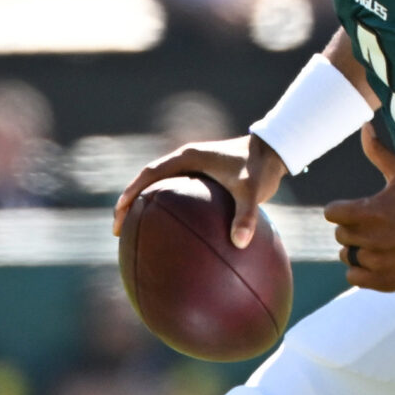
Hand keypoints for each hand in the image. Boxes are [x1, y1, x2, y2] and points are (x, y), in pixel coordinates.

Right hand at [112, 135, 287, 249]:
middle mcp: (186, 160)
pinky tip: (173, 234)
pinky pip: (178, 194)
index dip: (130, 193)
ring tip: (138, 232)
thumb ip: (246, 216)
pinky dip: (169, 210)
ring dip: (147, 206)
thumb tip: (240, 244)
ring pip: (161, 187)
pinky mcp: (202, 177)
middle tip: (120, 229)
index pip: (148, 174)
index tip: (119, 214)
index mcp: (187, 158)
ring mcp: (193, 168)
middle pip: (148, 182)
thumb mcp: (253, 191)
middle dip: (131, 203)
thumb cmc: (260, 168)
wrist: (274, 151)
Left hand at [325, 126, 394, 290]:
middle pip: (341, 235)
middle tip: (376, 226)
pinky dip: (362, 271)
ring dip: (357, 250)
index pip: (331, 213)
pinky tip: (379, 261)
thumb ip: (379, 152)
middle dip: (353, 229)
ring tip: (379, 244)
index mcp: (367, 212)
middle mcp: (368, 238)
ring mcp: (375, 262)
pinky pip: (355, 278)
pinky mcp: (382, 281)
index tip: (358, 210)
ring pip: (347, 257)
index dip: (342, 210)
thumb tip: (365, 126)